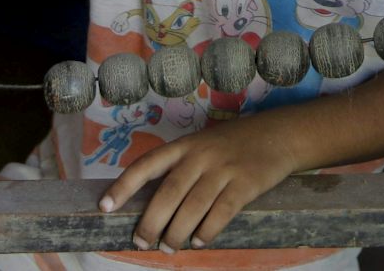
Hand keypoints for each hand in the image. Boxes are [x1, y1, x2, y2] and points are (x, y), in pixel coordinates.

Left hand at [99, 117, 300, 252]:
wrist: (278, 135)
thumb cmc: (232, 145)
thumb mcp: (202, 146)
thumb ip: (180, 168)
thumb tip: (153, 206)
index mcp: (184, 145)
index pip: (147, 165)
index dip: (123, 186)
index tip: (105, 207)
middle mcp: (200, 155)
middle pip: (168, 193)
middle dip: (151, 222)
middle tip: (142, 242)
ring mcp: (223, 169)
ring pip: (192, 207)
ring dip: (177, 232)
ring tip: (170, 247)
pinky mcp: (246, 184)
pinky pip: (221, 212)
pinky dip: (207, 231)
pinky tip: (199, 241)